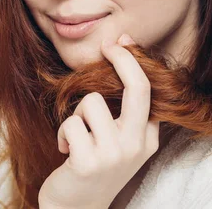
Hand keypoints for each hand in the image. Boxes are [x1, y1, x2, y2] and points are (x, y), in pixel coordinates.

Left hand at [38, 34, 159, 208]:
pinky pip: (71, 124)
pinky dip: (63, 134)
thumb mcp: (121, 143)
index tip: (120, 43)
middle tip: (108, 46)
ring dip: (76, 116)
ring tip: (76, 137)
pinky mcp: (88, 162)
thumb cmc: (95, 168)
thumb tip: (125, 62)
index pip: (148, 90)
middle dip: (122, 58)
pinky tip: (66, 152)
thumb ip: (127, 113)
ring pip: (91, 103)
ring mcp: (114, 155)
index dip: (133, 60)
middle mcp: (136, 146)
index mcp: (147, 139)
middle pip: (137, 87)